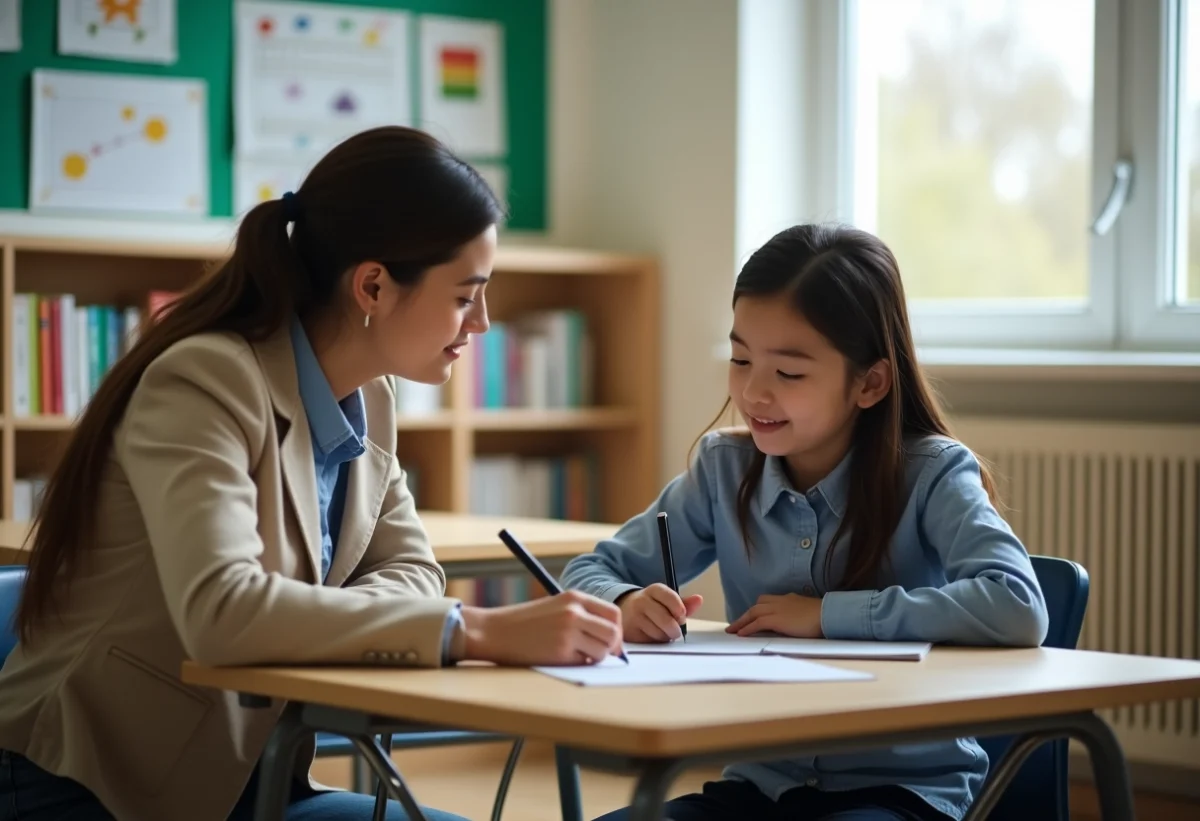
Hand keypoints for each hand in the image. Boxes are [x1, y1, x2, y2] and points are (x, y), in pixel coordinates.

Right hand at [460, 591, 623, 665]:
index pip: (613, 614)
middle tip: (599, 654)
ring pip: (603, 651)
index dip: (616, 630)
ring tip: (577, 655)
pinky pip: (584, 662)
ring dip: (595, 658)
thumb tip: (613, 638)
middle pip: (613, 634)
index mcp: (575, 597)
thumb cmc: (525, 622)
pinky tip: (562, 658)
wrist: (495, 631)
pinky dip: (579, 664)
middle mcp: (574, 612)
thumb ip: (583, 616)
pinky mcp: (560, 652)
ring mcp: (568, 632)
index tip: (609, 641)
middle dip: (611, 648)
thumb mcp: (557, 607)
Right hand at [616, 583, 703, 642]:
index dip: (680, 610)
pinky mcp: (630, 631)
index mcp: (654, 590)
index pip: (671, 598)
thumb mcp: (667, 601)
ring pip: (659, 632)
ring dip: (665, 636)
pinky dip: (655, 641)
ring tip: (662, 632)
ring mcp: (634, 616)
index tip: (681, 617)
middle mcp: (641, 600)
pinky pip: (649, 640)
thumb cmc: (653, 607)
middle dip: (675, 629)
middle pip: (666, 619)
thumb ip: (684, 603)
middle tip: (675, 631)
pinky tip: (652, 636)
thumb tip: (699, 599)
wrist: (625, 610)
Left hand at [726, 593, 823, 637]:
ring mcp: (778, 609)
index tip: (751, 616)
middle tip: (735, 625)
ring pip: (753, 613)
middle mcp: (781, 601)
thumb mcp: (808, 614)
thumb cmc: (824, 617)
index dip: (758, 609)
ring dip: (741, 622)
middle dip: (745, 615)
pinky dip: (747, 628)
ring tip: (732, 631)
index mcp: (789, 599)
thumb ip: (799, 616)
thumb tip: (795, 626)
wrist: (828, 615)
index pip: (767, 601)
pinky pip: (757, 623)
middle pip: (757, 605)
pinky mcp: (777, 619)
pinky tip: (741, 634)